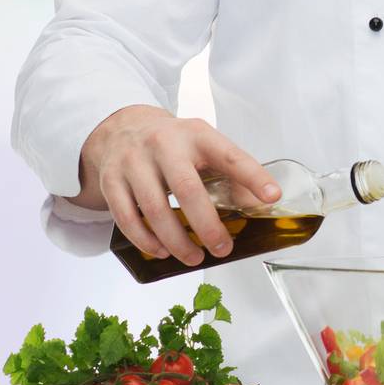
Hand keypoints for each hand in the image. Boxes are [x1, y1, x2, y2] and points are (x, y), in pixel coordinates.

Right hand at [70, 105, 280, 266]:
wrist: (123, 128)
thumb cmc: (173, 144)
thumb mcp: (204, 147)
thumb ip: (230, 174)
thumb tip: (260, 205)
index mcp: (196, 135)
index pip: (229, 155)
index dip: (252, 176)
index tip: (272, 196)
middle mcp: (164, 144)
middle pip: (187, 189)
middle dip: (207, 225)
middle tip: (223, 248)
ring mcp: (133, 162)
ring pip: (154, 209)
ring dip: (176, 240)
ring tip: (194, 257)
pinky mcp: (111, 180)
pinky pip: (127, 218)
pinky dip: (146, 240)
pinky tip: (162, 250)